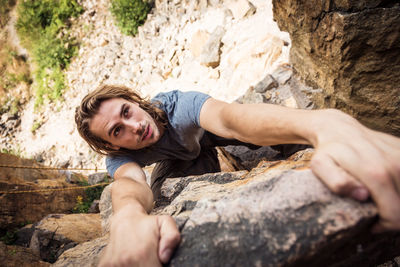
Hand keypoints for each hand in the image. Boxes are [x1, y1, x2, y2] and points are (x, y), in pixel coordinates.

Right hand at [99, 206, 179, 266]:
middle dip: (149, 266)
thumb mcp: (166, 223)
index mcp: (142, 254)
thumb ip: (172, 238)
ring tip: (141, 259)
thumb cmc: (148, 224)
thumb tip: (165, 257)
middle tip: (151, 260)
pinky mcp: (105, 266)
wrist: (124, 219)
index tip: (159, 262)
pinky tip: (130, 260)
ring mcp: (113, 265)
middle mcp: (126, 261)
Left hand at [309, 109, 399, 231]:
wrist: (338, 127)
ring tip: (380, 201)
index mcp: (375, 172)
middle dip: (393, 217)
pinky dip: (399, 187)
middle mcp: (394, 164)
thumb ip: (338, 182)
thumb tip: (362, 195)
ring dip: (397, 202)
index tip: (372, 225)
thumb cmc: (328, 151)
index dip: (386, 226)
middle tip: (375, 215)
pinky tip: (386, 188)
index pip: (394, 214)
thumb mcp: (321, 166)